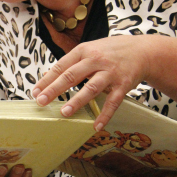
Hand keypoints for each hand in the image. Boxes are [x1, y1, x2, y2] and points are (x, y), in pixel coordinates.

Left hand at [32, 36, 150, 130]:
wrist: (142, 50)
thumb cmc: (110, 52)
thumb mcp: (89, 51)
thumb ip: (70, 63)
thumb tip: (47, 76)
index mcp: (84, 51)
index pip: (61, 66)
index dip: (47, 80)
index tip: (35, 92)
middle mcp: (96, 60)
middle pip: (71, 76)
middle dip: (54, 89)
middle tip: (41, 101)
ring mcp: (110, 72)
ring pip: (91, 88)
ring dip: (77, 101)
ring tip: (64, 113)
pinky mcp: (123, 84)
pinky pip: (112, 102)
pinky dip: (104, 114)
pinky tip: (96, 125)